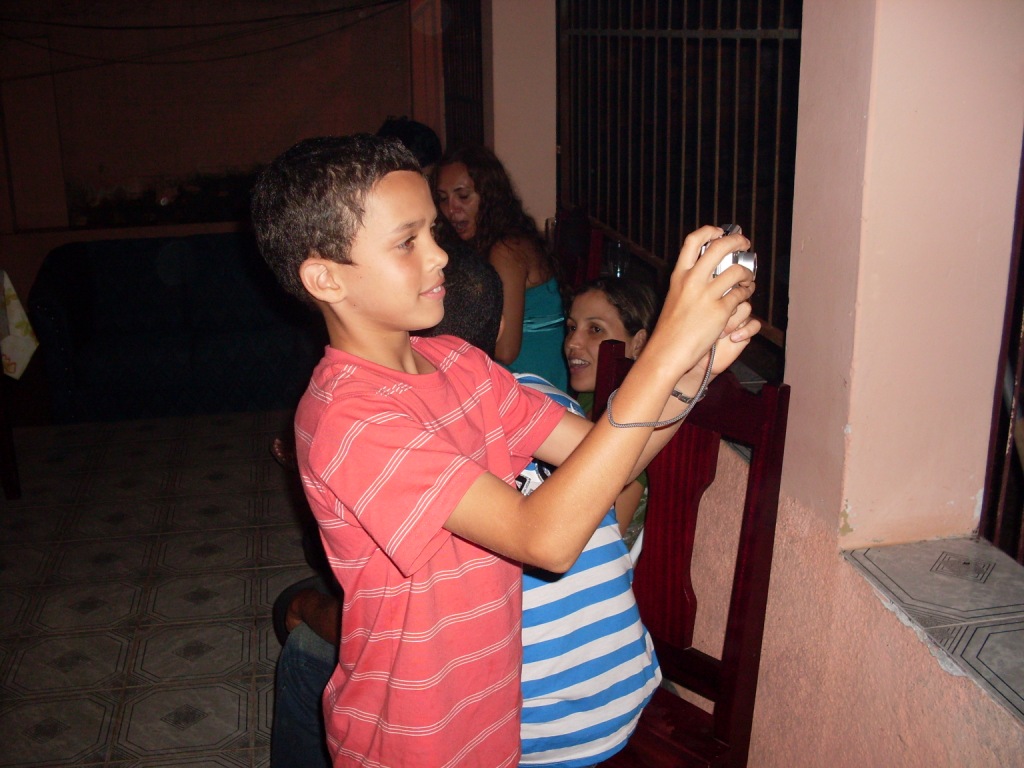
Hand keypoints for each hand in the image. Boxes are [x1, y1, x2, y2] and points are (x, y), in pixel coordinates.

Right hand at [644, 225, 756, 380]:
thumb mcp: (675, 296)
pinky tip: (745, 296)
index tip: (720, 232)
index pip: (693, 240)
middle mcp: (692, 281)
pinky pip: (740, 295)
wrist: (668, 351)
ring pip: (737, 271)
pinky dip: (746, 293)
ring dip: (747, 273)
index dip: (710, 231)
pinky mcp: (720, 311)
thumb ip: (689, 280)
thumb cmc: (671, 328)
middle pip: (719, 248)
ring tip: (748, 278)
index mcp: (679, 275)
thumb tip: (709, 268)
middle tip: (744, 244)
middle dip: (737, 242)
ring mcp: (707, 295)